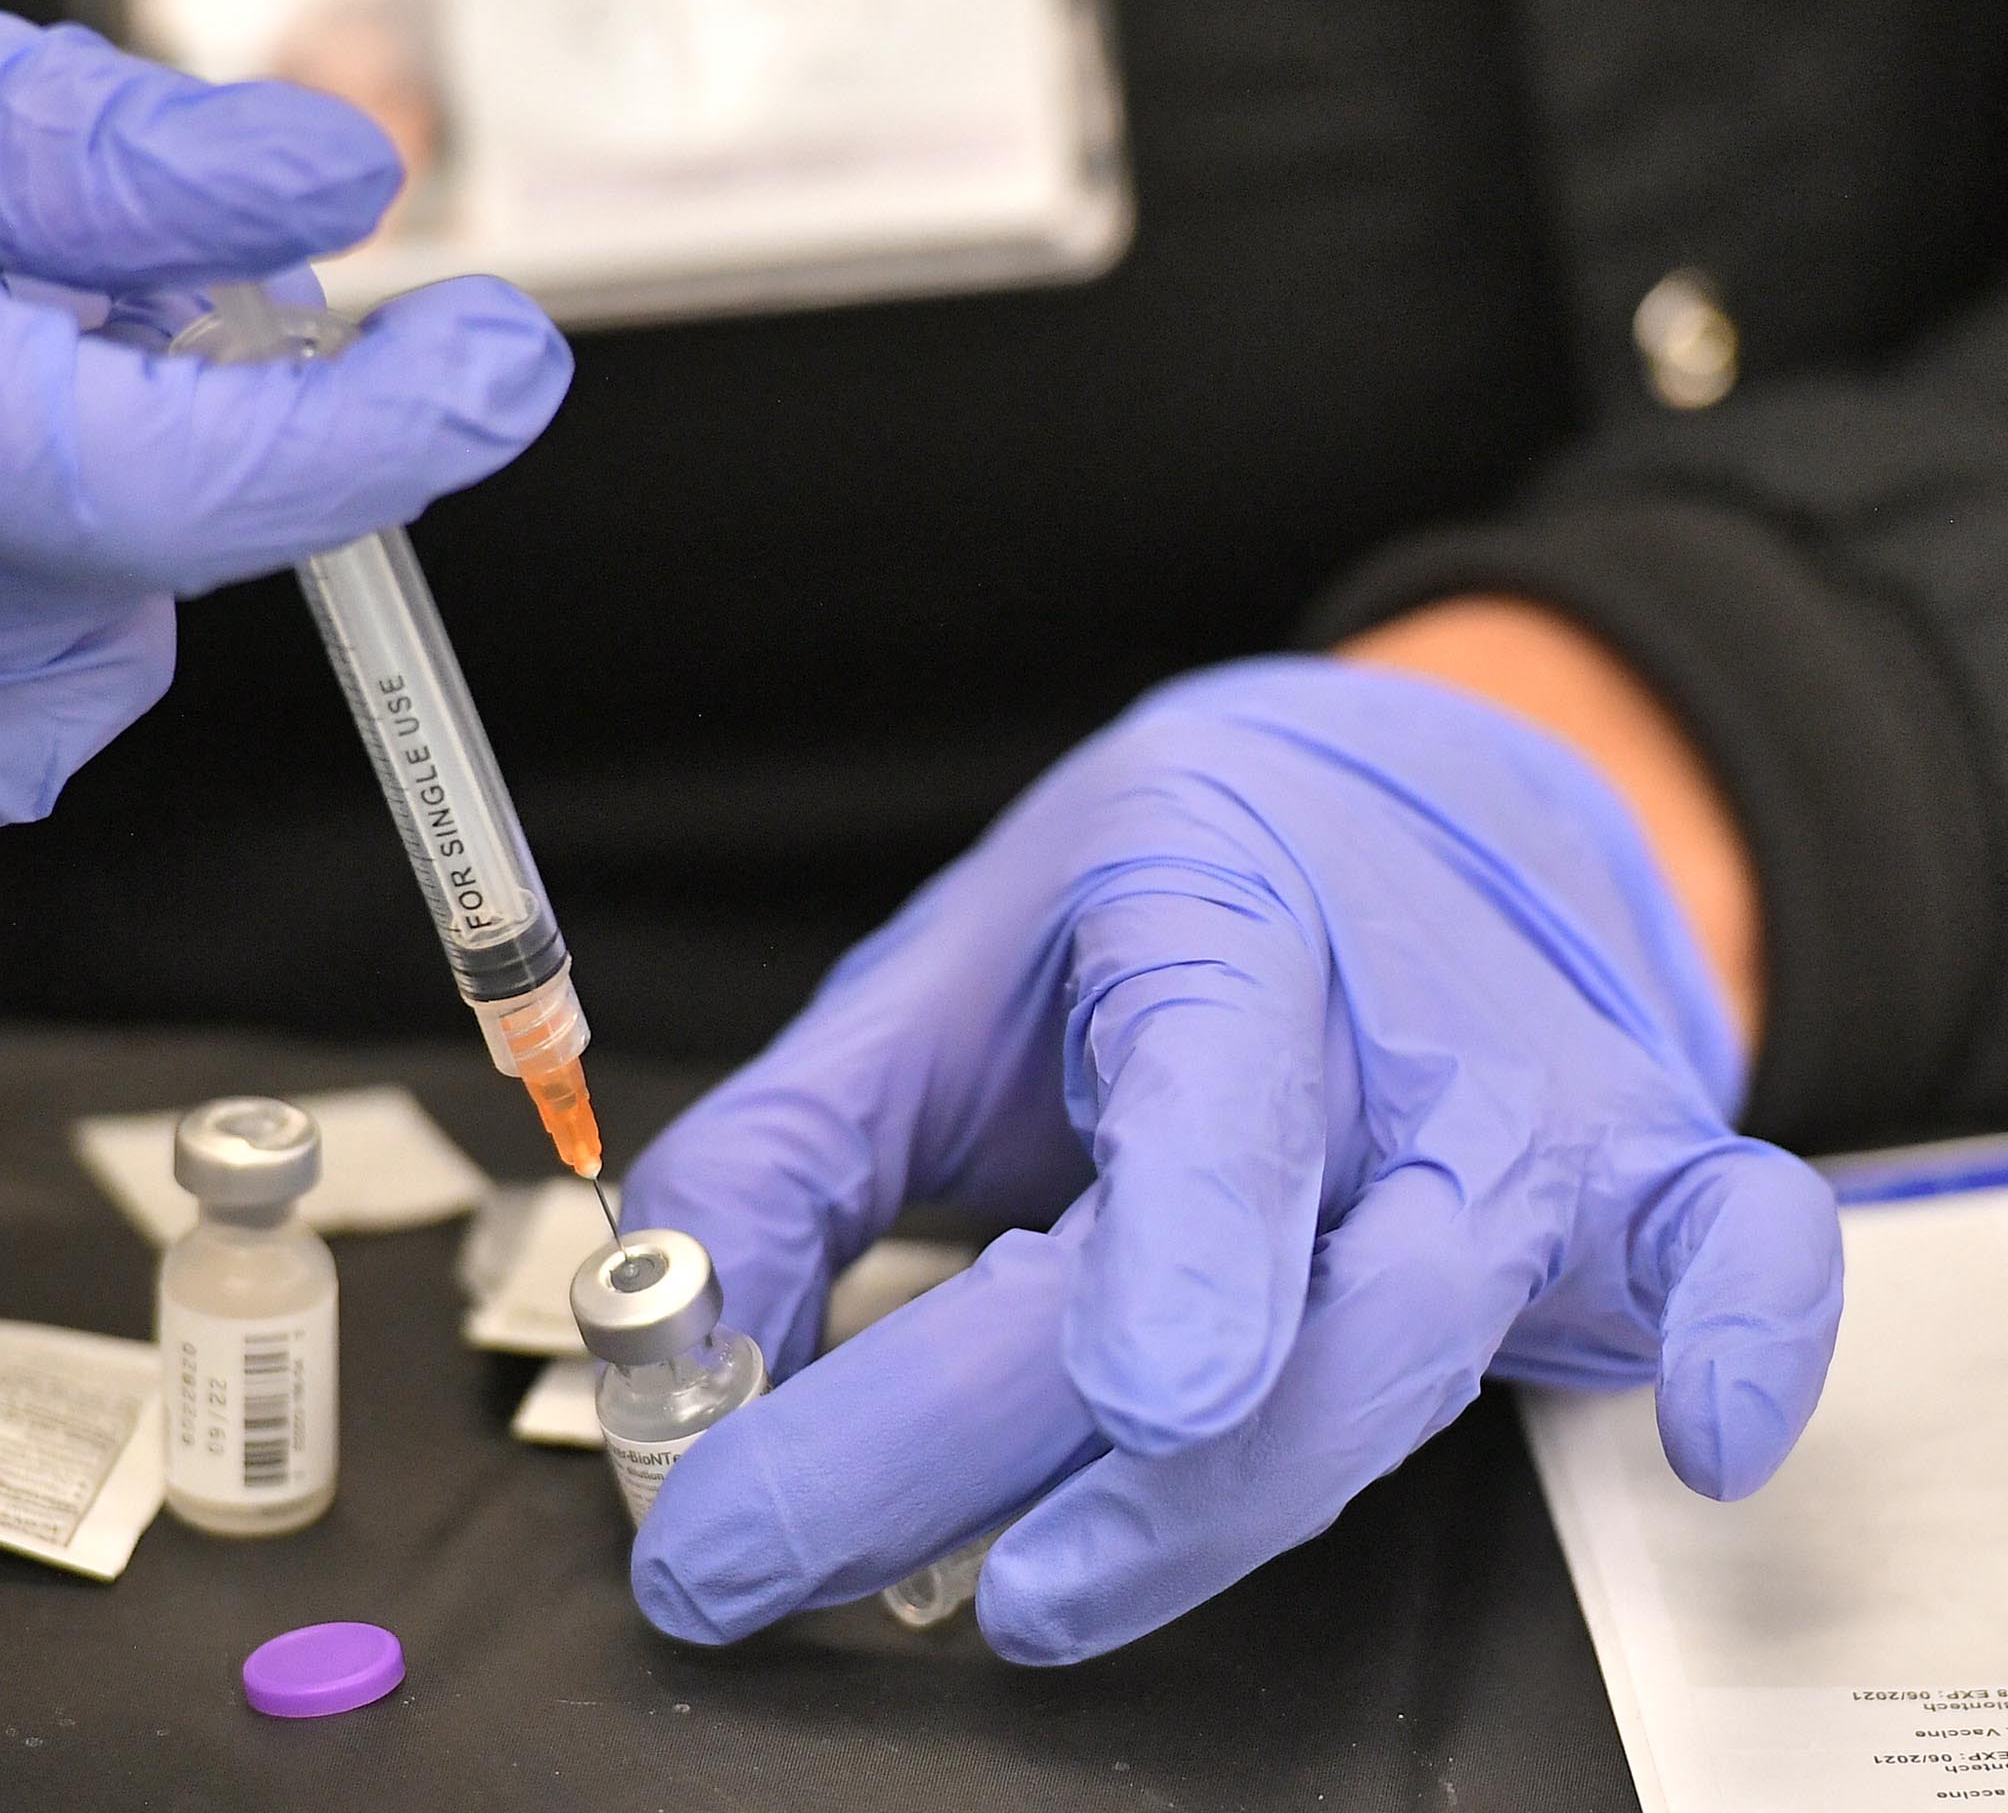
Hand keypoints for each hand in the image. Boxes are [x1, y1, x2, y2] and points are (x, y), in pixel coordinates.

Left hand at [620, 656, 1843, 1661]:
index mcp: (1211, 916)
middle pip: (1287, 1292)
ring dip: (1235, 1513)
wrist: (1380, 814)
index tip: (1120, 1391)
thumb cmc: (1141, 912)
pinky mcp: (1637, 1180)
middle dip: (1047, 1468)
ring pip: (1430, 1344)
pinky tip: (1705, 1450)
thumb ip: (781, 1155)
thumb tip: (663, 1346)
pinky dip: (1752, 1346)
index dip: (1176, 1255)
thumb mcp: (930, 985)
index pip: (1208, 1096)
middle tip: (787, 1556)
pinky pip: (1743, 1256)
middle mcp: (1389, 1029)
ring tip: (1019, 1599)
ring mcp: (1533, 1111)